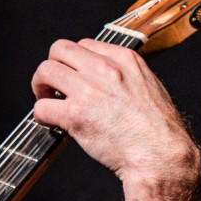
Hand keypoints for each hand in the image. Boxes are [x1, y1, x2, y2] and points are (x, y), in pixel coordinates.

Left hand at [31, 38, 200, 191]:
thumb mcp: (148, 86)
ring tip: (47, 102)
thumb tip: (102, 79)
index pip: (84, 44)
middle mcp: (105, 69)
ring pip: (45, 71)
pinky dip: (41, 116)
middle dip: (52, 67)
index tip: (73, 78)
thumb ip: (124, 76)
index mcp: (124, 59)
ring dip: (40, 87)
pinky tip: (51, 123)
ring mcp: (89, 90)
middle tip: (51, 87)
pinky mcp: (76, 115)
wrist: (161, 156)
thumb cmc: (158, 130)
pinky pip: (41, 107)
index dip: (73, 62)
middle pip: (59, 50)